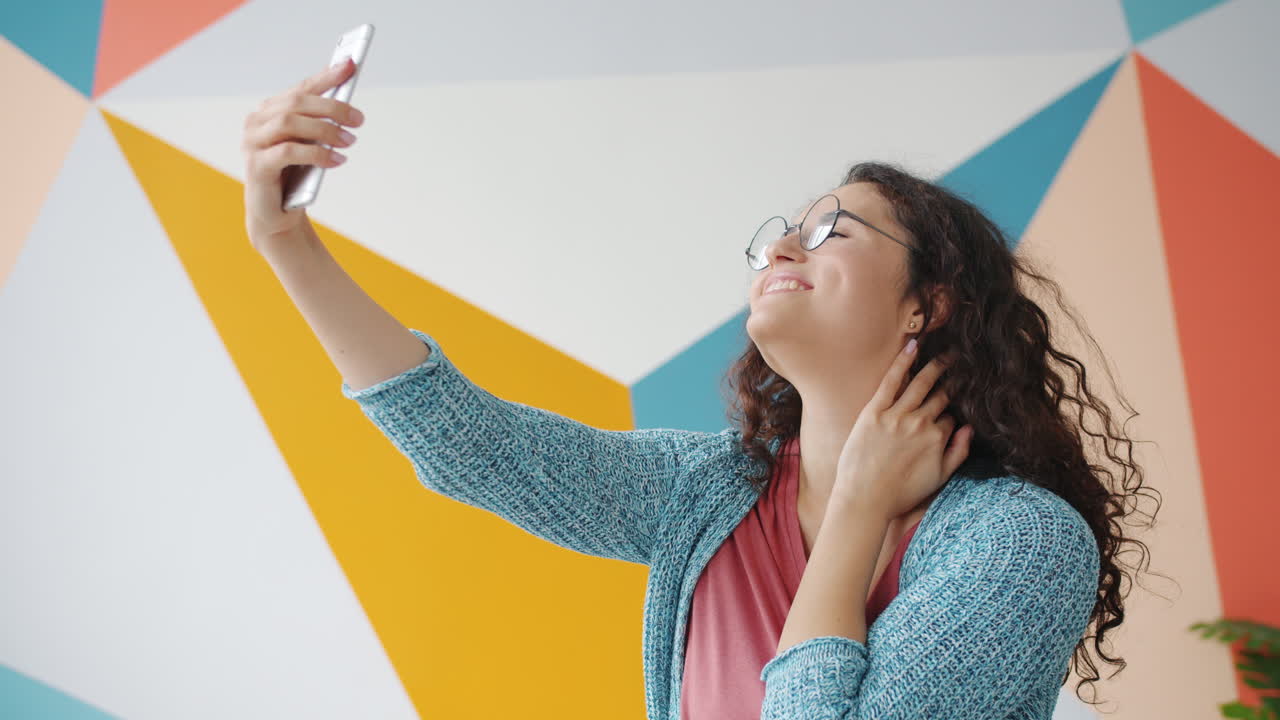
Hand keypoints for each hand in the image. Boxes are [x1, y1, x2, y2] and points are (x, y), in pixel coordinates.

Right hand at [240, 58, 364, 246]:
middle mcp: (257, 122)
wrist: (276, 215)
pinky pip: (287, 151)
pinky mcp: (256, 166)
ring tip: (349, 140)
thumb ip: (320, 125)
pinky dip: (316, 153)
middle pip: (296, 103)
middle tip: (358, 120)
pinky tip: (337, 160)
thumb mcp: (310, 146)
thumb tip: (348, 110)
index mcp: (270, 111)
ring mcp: (252, 143)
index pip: (301, 89)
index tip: (350, 65)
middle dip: (332, 107)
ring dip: (325, 129)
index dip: (326, 76)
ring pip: (290, 122)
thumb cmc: (295, 176)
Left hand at [833, 340, 973, 518]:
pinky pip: (891, 380)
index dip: (952, 412)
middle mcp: (920, 423)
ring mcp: (897, 415)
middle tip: (960, 363)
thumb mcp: (939, 478)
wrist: (865, 499)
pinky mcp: (874, 411)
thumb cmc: (900, 493)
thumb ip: (958, 452)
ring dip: (935, 367)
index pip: (951, 416)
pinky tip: (913, 346)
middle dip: (951, 381)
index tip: (955, 402)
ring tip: (945, 355)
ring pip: (921, 383)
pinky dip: (903, 362)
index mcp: (938, 438)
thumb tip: (970, 429)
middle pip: (940, 396)